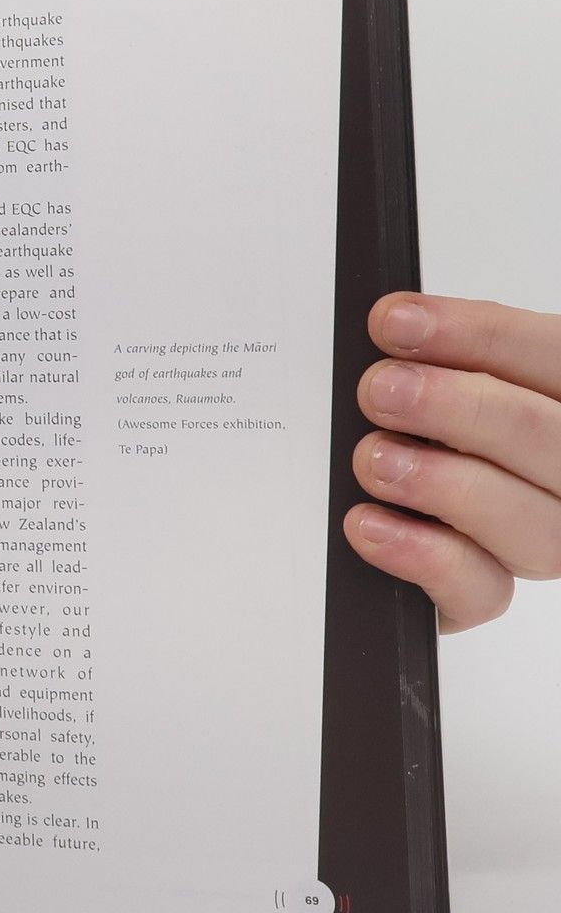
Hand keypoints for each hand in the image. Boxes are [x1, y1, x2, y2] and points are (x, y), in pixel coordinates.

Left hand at [347, 292, 560, 631]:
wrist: (386, 508)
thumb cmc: (414, 422)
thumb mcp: (429, 376)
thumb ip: (432, 355)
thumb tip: (392, 322)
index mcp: (559, 399)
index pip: (549, 356)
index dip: (477, 335)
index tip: (395, 323)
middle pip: (548, 439)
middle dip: (459, 407)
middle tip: (380, 391)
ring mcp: (538, 534)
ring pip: (531, 523)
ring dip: (441, 484)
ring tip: (373, 460)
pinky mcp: (485, 590)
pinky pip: (481, 589)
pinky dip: (422, 556)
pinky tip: (370, 526)